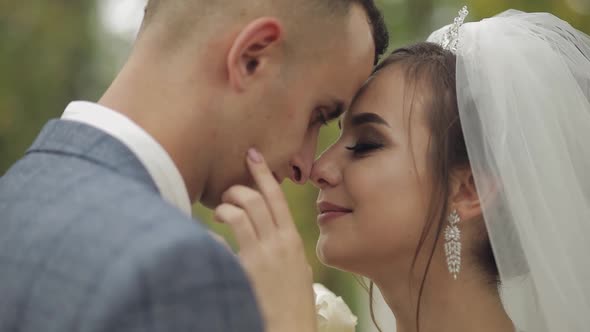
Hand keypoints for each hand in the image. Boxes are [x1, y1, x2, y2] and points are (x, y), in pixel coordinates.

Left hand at [214, 148, 315, 331]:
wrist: (289, 331)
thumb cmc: (294, 306)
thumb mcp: (299, 272)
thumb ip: (288, 251)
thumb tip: (276, 236)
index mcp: (293, 241)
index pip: (277, 198)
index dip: (263, 173)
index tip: (252, 155)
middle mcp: (278, 243)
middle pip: (255, 199)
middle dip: (237, 189)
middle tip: (228, 195)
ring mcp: (261, 256)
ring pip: (239, 214)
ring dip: (224, 207)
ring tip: (219, 214)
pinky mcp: (244, 270)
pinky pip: (221, 242)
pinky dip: (211, 235)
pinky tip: (207, 238)